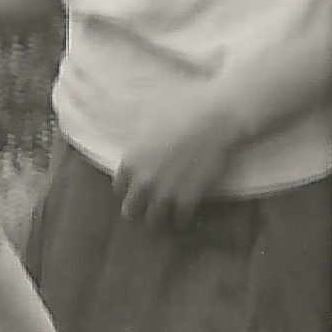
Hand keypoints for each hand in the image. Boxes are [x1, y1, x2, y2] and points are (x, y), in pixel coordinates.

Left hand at [113, 80, 252, 224]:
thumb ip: (133, 136)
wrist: (212, 120)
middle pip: (131, 209)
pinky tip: (186, 217)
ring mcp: (165, 192)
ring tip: (166, 215)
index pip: (119, 187)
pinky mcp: (189, 197)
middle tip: (148, 208)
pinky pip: (181, 218)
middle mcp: (143, 181)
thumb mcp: (144, 120)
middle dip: (138, 210)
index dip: (128, 188)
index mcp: (129, 162)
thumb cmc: (178, 112)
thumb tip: (125, 127)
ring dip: (159, 218)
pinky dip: (183, 219)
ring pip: (155, 218)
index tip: (137, 188)